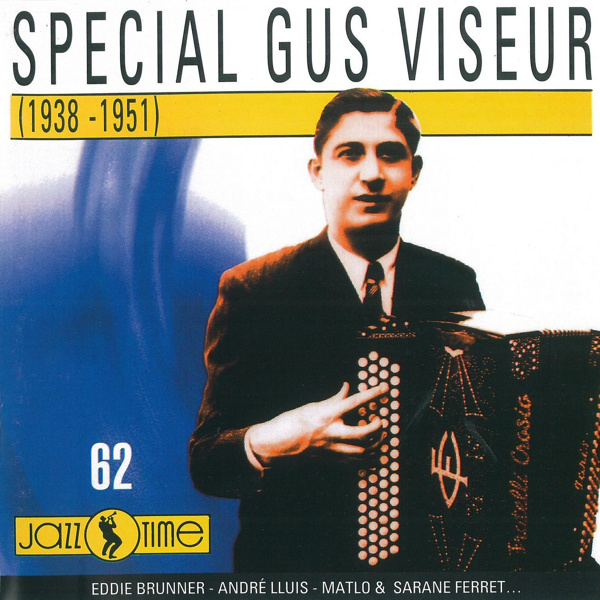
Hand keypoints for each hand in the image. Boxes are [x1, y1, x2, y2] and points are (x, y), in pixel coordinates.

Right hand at [246, 382, 387, 464]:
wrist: (274, 446)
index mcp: (327, 415)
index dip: (373, 395)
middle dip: (378, 427)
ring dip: (376, 444)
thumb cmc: (289, 422)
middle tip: (380, 420)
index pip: (355, 402)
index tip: (385, 388)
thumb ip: (333, 399)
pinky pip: (354, 463)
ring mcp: (332, 449)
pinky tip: (372, 454)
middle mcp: (332, 432)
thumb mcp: (312, 406)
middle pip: (365, 433)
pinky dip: (366, 458)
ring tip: (380, 437)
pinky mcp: (330, 460)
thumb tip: (347, 388)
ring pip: (363, 451)